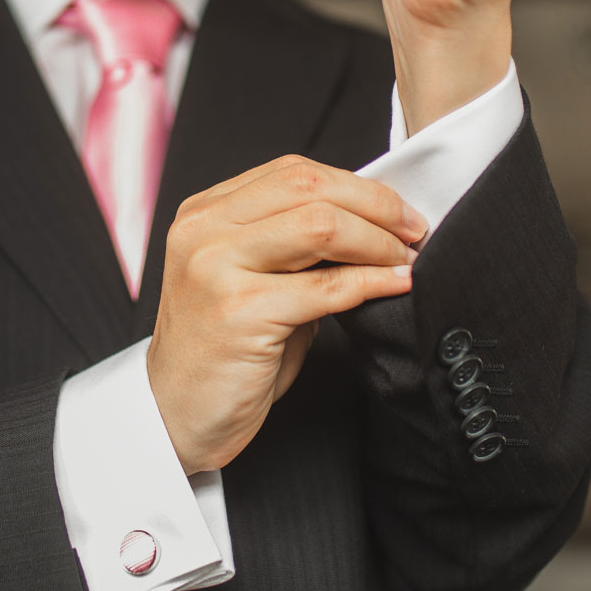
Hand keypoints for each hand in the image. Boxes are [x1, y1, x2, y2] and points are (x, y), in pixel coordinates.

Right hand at [148, 156, 426, 473]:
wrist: (177, 417)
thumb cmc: (224, 355)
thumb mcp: (254, 282)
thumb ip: (297, 249)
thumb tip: (375, 227)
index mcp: (204, 213)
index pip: (293, 172)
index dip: (357, 187)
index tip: (398, 212)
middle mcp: (203, 230)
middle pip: (309, 188)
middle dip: (376, 206)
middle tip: (414, 232)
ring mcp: (215, 267)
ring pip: (320, 225)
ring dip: (378, 242)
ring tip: (404, 261)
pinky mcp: (238, 311)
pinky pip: (326, 287)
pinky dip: (372, 282)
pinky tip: (395, 286)